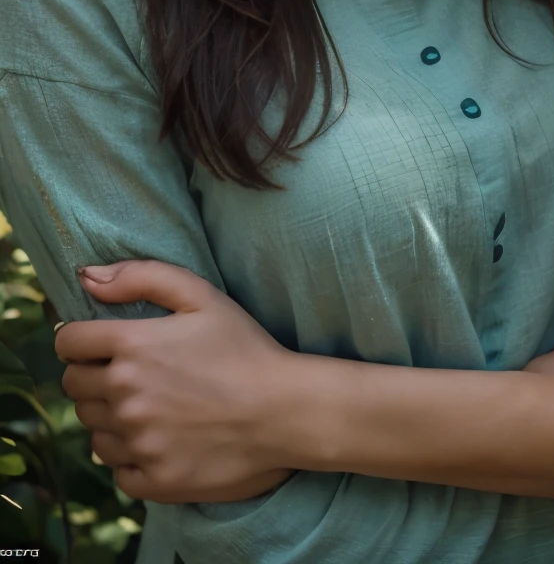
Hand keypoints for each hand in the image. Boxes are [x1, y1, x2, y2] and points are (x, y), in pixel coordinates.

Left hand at [56, 260, 296, 502]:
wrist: (285, 412)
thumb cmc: (245, 347)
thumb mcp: (200, 295)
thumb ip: (140, 276)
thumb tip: (85, 276)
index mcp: (131, 346)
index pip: (67, 343)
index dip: (80, 340)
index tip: (101, 344)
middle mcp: (124, 396)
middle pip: (74, 387)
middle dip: (94, 375)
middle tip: (134, 374)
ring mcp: (136, 442)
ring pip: (92, 429)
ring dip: (111, 416)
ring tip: (153, 406)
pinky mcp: (151, 479)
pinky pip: (116, 467)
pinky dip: (131, 454)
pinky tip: (162, 438)